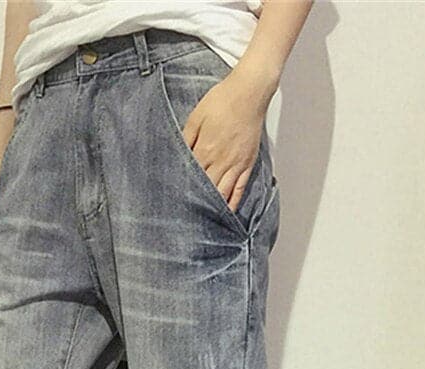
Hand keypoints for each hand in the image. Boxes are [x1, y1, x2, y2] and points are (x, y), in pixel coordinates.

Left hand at [182, 69, 268, 212]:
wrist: (249, 91)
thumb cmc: (222, 100)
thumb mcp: (196, 117)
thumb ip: (186, 138)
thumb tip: (178, 155)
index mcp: (205, 150)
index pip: (190, 177)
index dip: (182, 190)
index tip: (174, 202)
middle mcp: (221, 161)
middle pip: (206, 189)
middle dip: (195, 203)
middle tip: (185, 219)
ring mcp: (236, 164)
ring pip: (222, 193)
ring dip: (213, 208)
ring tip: (203, 221)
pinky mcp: (247, 163)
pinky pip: (240, 188)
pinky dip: (233, 202)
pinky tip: (226, 212)